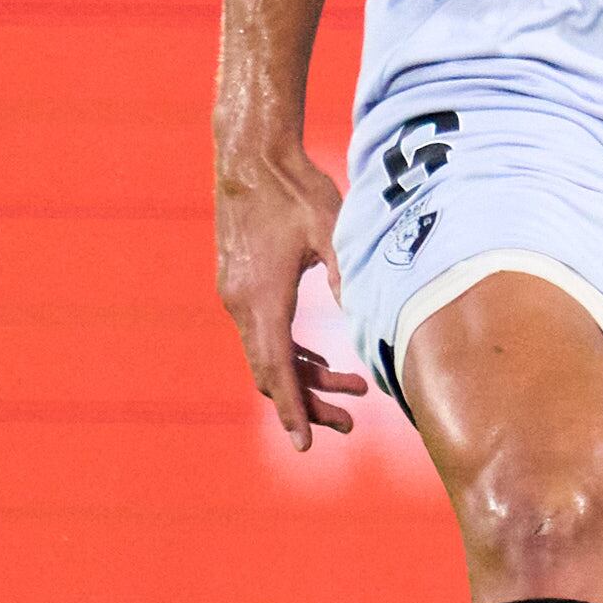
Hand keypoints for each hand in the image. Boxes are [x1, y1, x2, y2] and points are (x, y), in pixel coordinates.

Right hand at [215, 133, 365, 448]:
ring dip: (305, 379)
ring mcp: (237, 296)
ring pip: (267, 357)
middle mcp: (242, 304)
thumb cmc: (295, 189)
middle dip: (309, 404)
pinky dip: (291, 354)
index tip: (305, 445)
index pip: (276, 370)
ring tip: (352, 392)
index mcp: (263, 298)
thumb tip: (364, 318)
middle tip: (350, 425)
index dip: (293, 410)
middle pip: (271, 373)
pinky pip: (264, 336)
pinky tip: (321, 361)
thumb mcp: (331, 231)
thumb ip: (346, 277)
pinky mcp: (240, 286)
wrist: (250, 157)